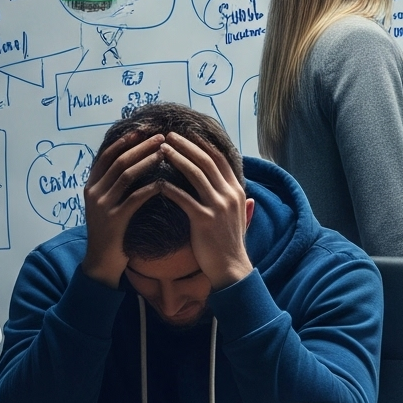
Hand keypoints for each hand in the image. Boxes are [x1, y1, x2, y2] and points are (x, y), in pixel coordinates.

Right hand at [79, 132, 165, 284]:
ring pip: (125, 175)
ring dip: (147, 160)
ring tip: (165, 151)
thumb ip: (115, 183)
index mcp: (91, 185)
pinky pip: (134, 198)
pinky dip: (150, 187)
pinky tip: (164, 181)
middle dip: (141, 146)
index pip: (108, 155)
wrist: (101, 261)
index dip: (126, 141)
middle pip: (119, 161)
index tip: (144, 130)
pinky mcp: (114, 220)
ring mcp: (102, 206)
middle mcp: (94, 192)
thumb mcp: (108, 203)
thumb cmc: (112, 230)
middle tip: (161, 136)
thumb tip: (134, 159)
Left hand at [152, 131, 254, 289]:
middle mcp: (230, 194)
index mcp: (237, 191)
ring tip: (161, 149)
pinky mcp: (204, 220)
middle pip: (206, 161)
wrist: (230, 268)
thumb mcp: (240, 217)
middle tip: (169, 136)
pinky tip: (157, 181)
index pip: (220, 159)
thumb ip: (239, 202)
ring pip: (195, 174)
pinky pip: (183, 198)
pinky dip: (169, 187)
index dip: (202, 145)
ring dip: (177, 158)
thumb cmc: (230, 243)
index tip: (186, 135)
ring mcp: (218, 206)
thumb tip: (245, 195)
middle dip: (187, 145)